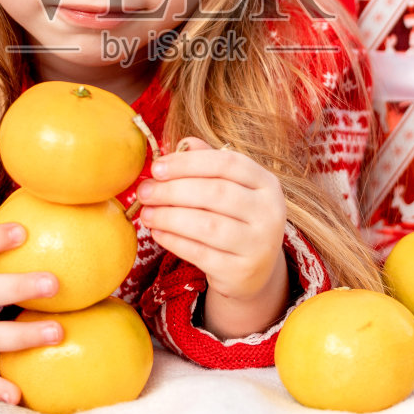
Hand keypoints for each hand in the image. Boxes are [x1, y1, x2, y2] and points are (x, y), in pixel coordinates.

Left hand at [134, 136, 287, 303]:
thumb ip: (209, 163)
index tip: (156, 167)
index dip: (188, 163)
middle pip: (216, 193)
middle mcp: (269, 213)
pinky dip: (174, 241)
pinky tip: (157, 232)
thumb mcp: (230, 188)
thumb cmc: (235, 219)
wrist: (253, 271)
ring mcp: (258, 244)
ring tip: (146, 213)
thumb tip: (184, 142)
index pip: (227, 163)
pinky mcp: (240, 270)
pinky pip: (200, 253)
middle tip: (144, 191)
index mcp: (267, 184)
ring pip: (207, 225)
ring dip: (169, 217)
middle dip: (172, 190)